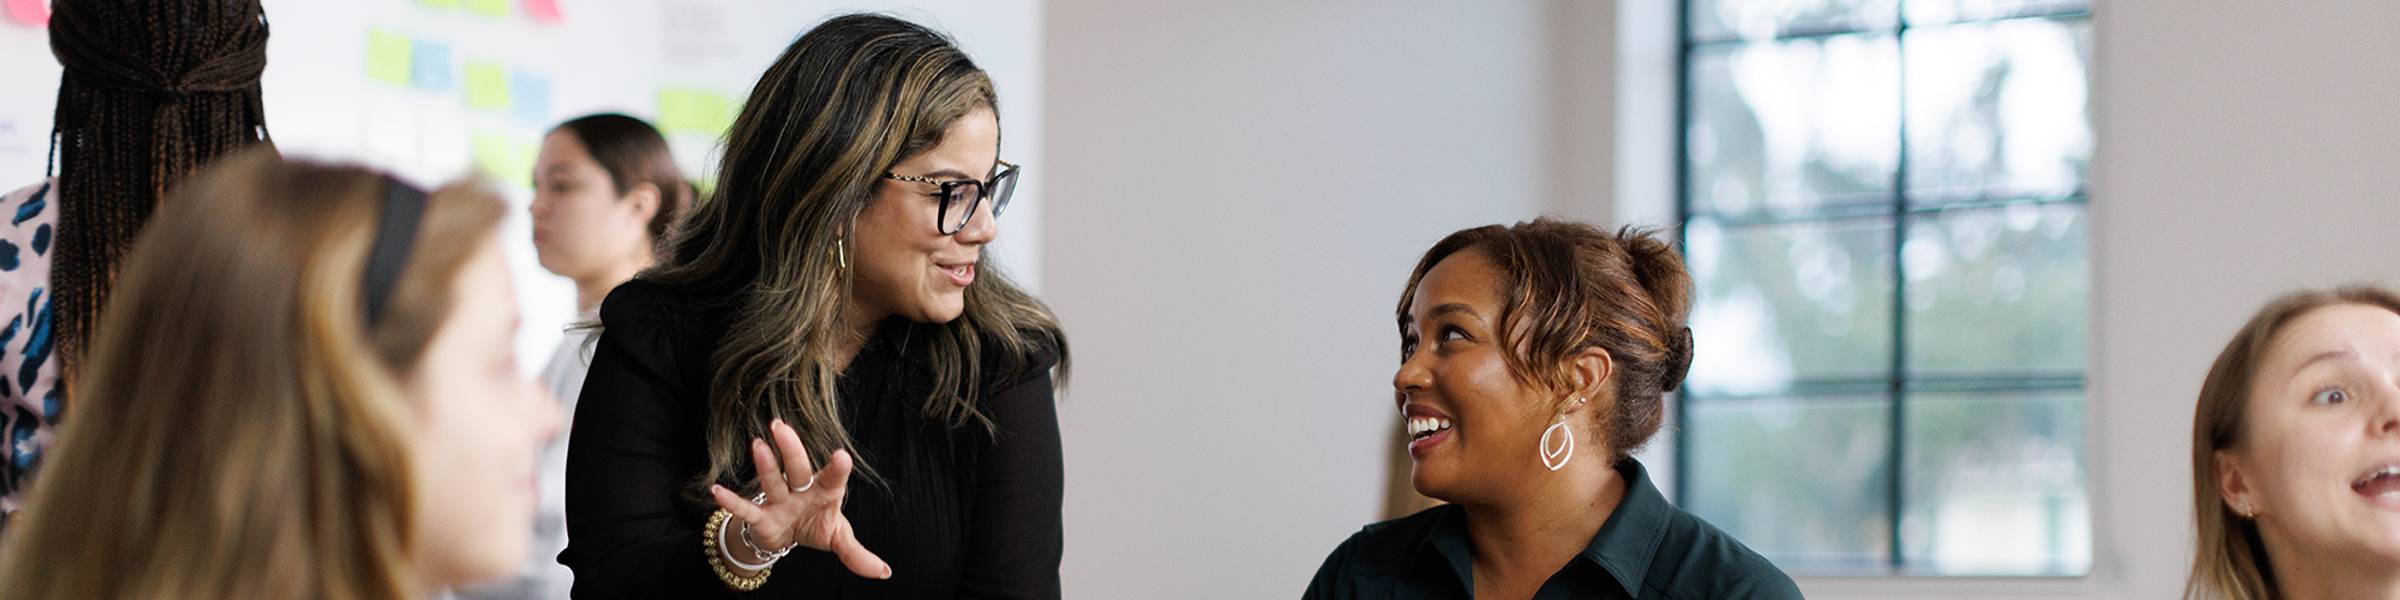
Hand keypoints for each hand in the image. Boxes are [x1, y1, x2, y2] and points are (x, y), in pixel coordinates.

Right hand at [709, 418, 891, 579]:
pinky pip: (745, 509)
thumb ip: (857, 554)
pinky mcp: (761, 516)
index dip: (837, 468)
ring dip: (764, 465)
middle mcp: (801, 490)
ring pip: (772, 481)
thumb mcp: (838, 539)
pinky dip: (731, 502)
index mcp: (825, 492)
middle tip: (781, 427)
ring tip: (757, 444)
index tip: (841, 456)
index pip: (833, 478)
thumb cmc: (817, 525)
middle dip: (791, 449)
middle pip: (797, 469)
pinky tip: (716, 491)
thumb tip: (885, 573)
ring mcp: (779, 500)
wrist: (789, 534)